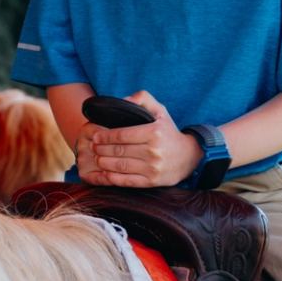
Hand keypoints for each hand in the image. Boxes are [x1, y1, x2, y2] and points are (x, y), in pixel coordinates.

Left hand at [76, 89, 202, 187]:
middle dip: (101, 149)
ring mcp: (152, 168)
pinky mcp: (151, 182)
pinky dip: (112, 178)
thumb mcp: (160, 110)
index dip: (105, 136)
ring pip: (120, 166)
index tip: (96, 136)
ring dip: (103, 162)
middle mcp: (153, 151)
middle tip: (93, 147)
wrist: (188, 157)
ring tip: (97, 158)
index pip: (122, 134)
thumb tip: (123, 100)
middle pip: (118, 151)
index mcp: (154, 133)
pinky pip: (126, 181)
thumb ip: (142, 98)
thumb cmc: (169, 132)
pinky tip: (104, 173)